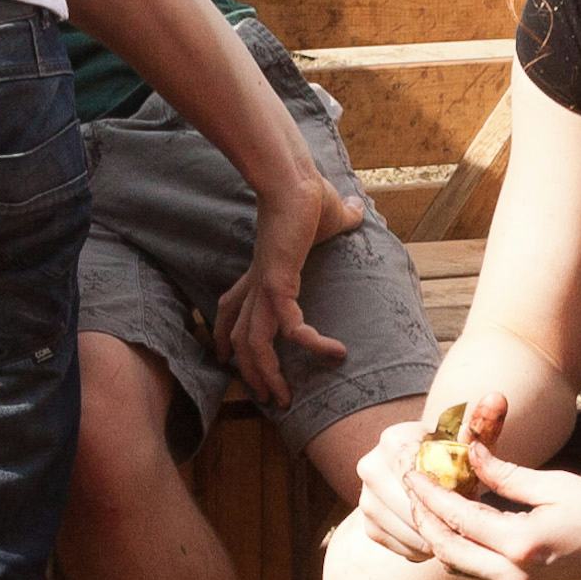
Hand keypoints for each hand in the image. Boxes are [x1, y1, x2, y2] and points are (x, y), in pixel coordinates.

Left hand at [212, 164, 366, 411]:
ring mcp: (265, 288)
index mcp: (261, 271)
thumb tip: (356, 208)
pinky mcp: (278, 286)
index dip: (224, 335)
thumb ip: (343, 217)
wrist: (296, 181)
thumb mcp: (330, 214)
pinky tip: (334, 351)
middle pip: (240, 339)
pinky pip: (290, 328)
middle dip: (251, 372)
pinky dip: (310, 343)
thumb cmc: (310, 194)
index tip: (225, 358)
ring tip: (286, 397)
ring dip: (268, 375)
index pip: (230, 308)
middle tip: (272, 397)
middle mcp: (258, 285)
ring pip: (254, 345)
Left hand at [356, 425, 580, 579]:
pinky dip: (459, 545)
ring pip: (457, 564)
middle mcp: (513, 574)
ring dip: (438, 534)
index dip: (430, 492)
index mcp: (521, 545)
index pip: (457, 517)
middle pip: (445, 548)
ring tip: (427, 499)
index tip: (413, 468)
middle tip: (411, 485)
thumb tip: (470, 456)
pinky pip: (476, 570)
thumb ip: (508, 475)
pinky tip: (455, 520)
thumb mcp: (557, 486)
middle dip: (423, 516)